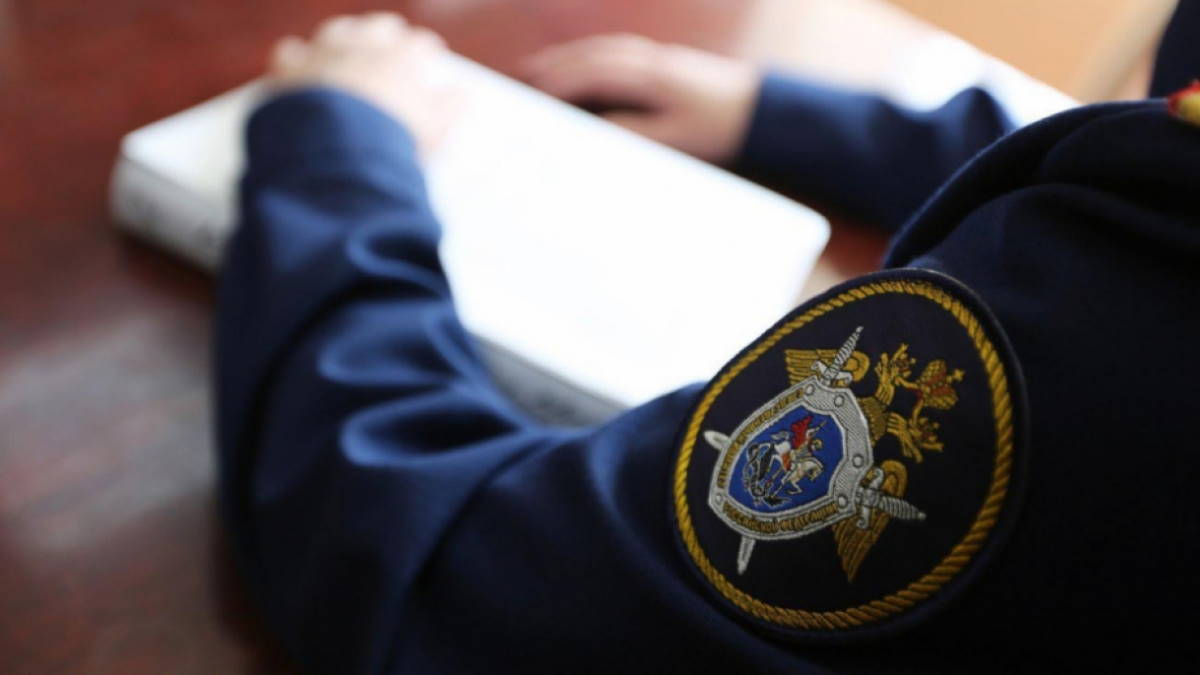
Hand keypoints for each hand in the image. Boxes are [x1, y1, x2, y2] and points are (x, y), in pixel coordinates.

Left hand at [267, 13, 453, 155]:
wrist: (341, 151)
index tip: (430, 54)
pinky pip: (291, 53)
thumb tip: (460, 94)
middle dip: (389, 33)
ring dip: (345, 37)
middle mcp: (364, 45)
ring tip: (348, 48)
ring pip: (338, 31)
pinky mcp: (292, 69)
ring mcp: (326, 52)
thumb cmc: (394, 140)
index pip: (420, 44)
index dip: (426, 48)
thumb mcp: (435, 130)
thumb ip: (450, 108)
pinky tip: (301, 68)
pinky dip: (298, 59)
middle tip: (393, 42)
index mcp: (403, 58)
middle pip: (380, 26)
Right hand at [523, 34, 758, 163]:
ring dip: (569, 57)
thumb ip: (632, 131)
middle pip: (591, 55)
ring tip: (540, 69)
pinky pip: (617, 50)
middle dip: (554, 65)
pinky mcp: (664, 60)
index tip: (533, 94)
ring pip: (602, 49)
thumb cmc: (719, 128)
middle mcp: (651, 60)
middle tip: (521, 78)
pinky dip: (591, 55)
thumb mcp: (675, 140)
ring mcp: (658, 56)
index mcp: (651, 78)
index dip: (560, 83)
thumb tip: (594, 127)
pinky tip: (581, 64)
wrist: (761, 108)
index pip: (593, 74)